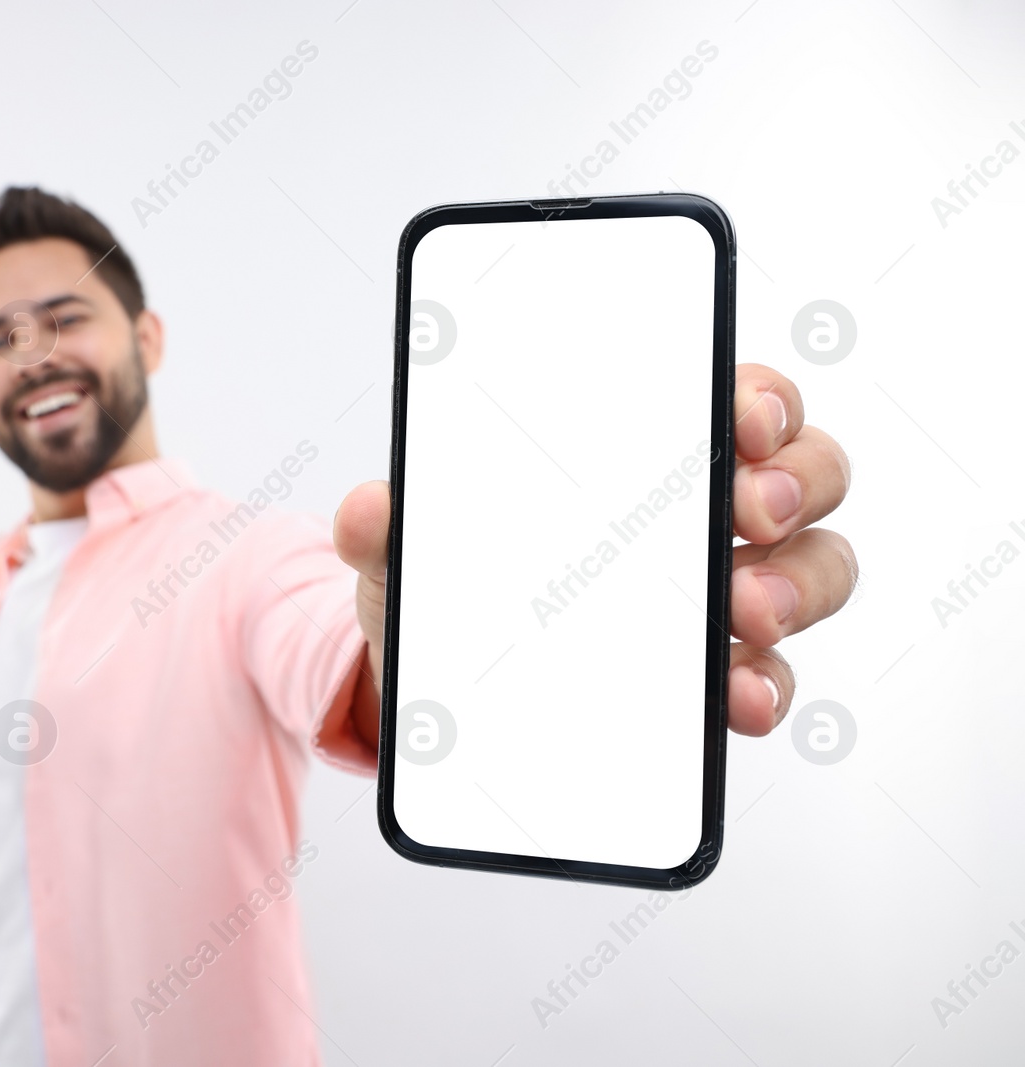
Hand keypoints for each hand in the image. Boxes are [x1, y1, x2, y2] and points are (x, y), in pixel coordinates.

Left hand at [333, 362, 856, 747]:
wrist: (436, 688)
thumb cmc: (447, 585)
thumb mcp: (408, 550)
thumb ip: (386, 526)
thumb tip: (368, 509)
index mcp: (640, 452)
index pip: (733, 397)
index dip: (760, 394)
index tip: (742, 415)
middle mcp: (701, 513)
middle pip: (802, 471)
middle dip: (792, 481)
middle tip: (748, 510)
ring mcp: (719, 595)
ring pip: (812, 567)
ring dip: (795, 584)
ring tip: (745, 611)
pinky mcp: (713, 677)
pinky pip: (770, 675)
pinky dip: (765, 684)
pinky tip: (736, 696)